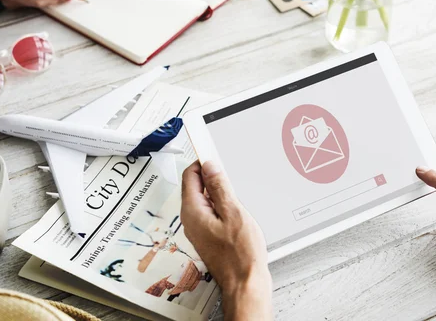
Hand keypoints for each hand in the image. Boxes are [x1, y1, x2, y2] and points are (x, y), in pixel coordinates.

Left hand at [181, 161, 272, 319]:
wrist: (245, 283)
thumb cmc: (241, 255)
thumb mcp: (234, 213)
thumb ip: (220, 187)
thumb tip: (211, 167)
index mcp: (193, 211)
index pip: (190, 176)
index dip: (202, 162)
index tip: (213, 153)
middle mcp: (191, 220)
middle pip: (195, 186)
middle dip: (211, 177)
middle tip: (228, 174)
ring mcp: (198, 229)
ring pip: (204, 199)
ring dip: (218, 192)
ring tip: (236, 196)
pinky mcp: (207, 236)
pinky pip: (210, 212)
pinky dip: (220, 205)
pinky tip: (235, 210)